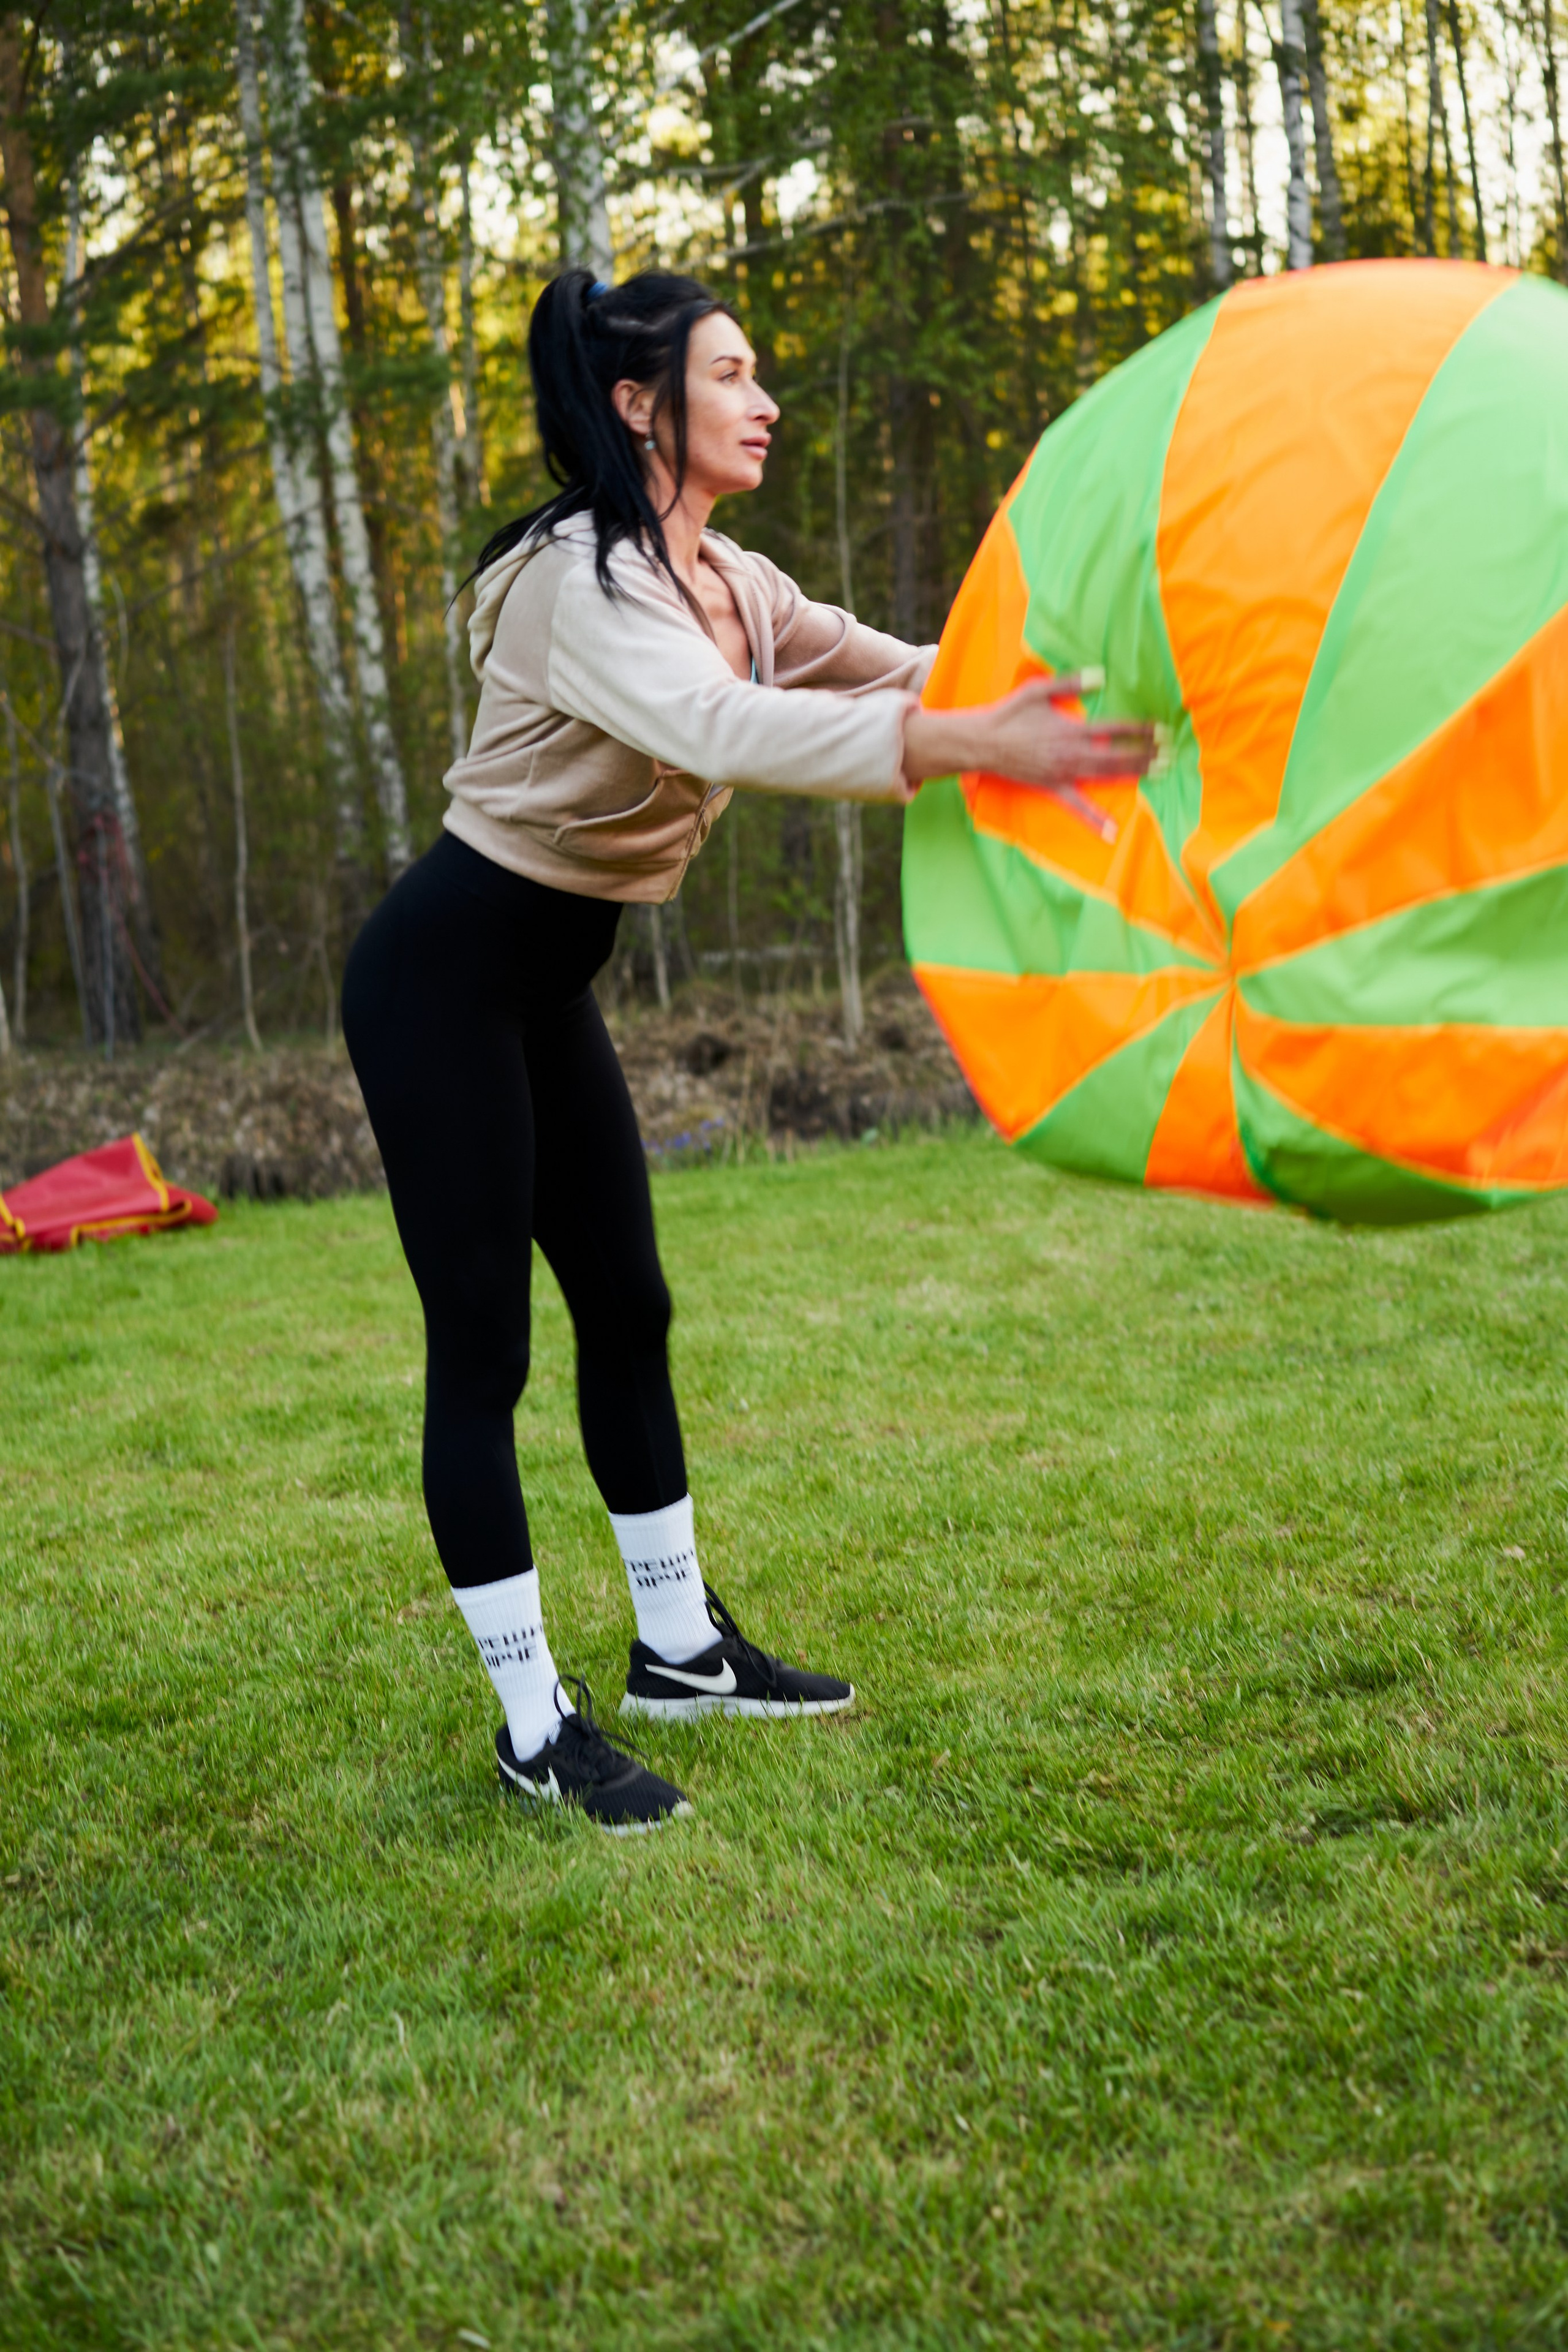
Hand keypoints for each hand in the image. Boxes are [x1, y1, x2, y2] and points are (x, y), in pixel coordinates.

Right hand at [899, 673, 1156, 798]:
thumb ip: (1071, 683)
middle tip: (1171, 753)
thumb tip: (1101, 675)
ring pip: (1107, 776)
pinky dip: (1095, 820)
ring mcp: (1064, 773)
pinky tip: (1112, 832)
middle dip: (1147, 754)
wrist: (982, 742)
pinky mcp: (1053, 788)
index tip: (1162, 729)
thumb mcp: (1038, 690)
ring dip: (1135, 774)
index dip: (1141, 730)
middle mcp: (1073, 753)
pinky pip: (1077, 807)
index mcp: (1072, 729)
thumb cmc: (1009, 714)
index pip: (1116, 729)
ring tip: (1159, 772)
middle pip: (1119, 755)